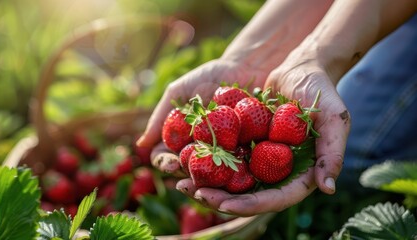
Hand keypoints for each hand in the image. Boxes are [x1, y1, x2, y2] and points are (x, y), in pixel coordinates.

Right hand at [137, 58, 269, 172]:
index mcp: (181, 139)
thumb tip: (140, 145)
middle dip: (186, 176)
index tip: (171, 162)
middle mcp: (200, 149)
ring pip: (212, 175)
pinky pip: (240, 165)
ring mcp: (224, 152)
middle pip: (188, 170)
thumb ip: (161, 116)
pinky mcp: (246, 150)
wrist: (245, 67)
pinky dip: (236, 171)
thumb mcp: (179, 91)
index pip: (166, 157)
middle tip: (190, 173)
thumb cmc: (208, 76)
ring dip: (209, 181)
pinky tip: (236, 170)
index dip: (165, 163)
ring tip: (211, 180)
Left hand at [174, 50, 350, 215]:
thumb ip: (332, 152)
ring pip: (232, 180)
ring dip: (208, 184)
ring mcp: (260, 158)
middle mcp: (278, 171)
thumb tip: (328, 188)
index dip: (250, 205)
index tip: (224, 204)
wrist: (300, 66)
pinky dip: (206, 160)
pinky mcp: (245, 143)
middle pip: (248, 195)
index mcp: (300, 173)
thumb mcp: (335, 117)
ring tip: (182, 183)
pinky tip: (184, 159)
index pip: (276, 198)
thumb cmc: (321, 89)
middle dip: (220, 199)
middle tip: (194, 194)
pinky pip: (224, 156)